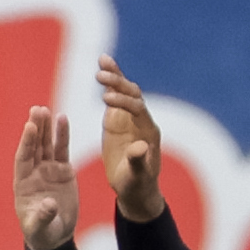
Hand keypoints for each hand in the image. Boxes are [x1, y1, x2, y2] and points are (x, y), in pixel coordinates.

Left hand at [13, 105, 77, 249]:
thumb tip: (49, 204)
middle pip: (34, 146)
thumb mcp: (41, 228)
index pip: (23, 157)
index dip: (26, 142)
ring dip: (46, 127)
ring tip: (47, 110)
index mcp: (23, 182)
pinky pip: (62, 149)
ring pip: (46, 144)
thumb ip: (43, 217)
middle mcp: (34, 172)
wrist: (55, 235)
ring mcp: (48, 169)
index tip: (29, 126)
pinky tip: (63, 119)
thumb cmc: (42, 233)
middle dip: (36, 128)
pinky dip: (62, 135)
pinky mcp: (63, 170)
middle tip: (37, 110)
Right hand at [97, 56, 166, 222]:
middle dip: (119, 84)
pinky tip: (101, 68)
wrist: (136, 188)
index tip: (106, 99)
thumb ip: (138, 161)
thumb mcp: (137, 176)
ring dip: (115, 76)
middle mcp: (141, 120)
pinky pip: (115, 96)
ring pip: (125, 90)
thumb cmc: (138, 185)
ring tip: (102, 61)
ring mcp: (130, 117)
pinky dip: (110, 82)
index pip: (138, 109)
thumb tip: (139, 146)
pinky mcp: (118, 118)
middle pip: (133, 94)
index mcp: (148, 131)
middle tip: (101, 75)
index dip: (124, 102)